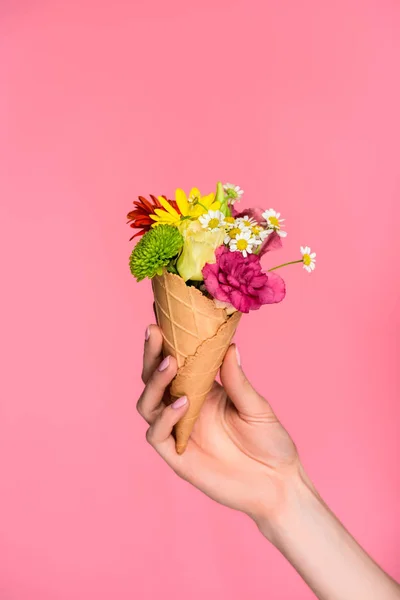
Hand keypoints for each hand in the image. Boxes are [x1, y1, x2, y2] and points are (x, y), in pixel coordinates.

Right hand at [137, 324, 305, 530]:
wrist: (278, 484)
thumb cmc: (270, 442)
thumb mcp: (256, 406)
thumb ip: (237, 380)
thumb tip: (228, 344)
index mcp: (202, 391)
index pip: (176, 362)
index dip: (166, 341)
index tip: (161, 314)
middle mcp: (184, 408)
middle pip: (155, 379)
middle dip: (151, 355)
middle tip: (154, 330)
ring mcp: (178, 432)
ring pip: (149, 404)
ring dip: (155, 382)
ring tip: (169, 363)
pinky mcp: (177, 456)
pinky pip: (158, 435)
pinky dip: (165, 418)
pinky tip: (182, 404)